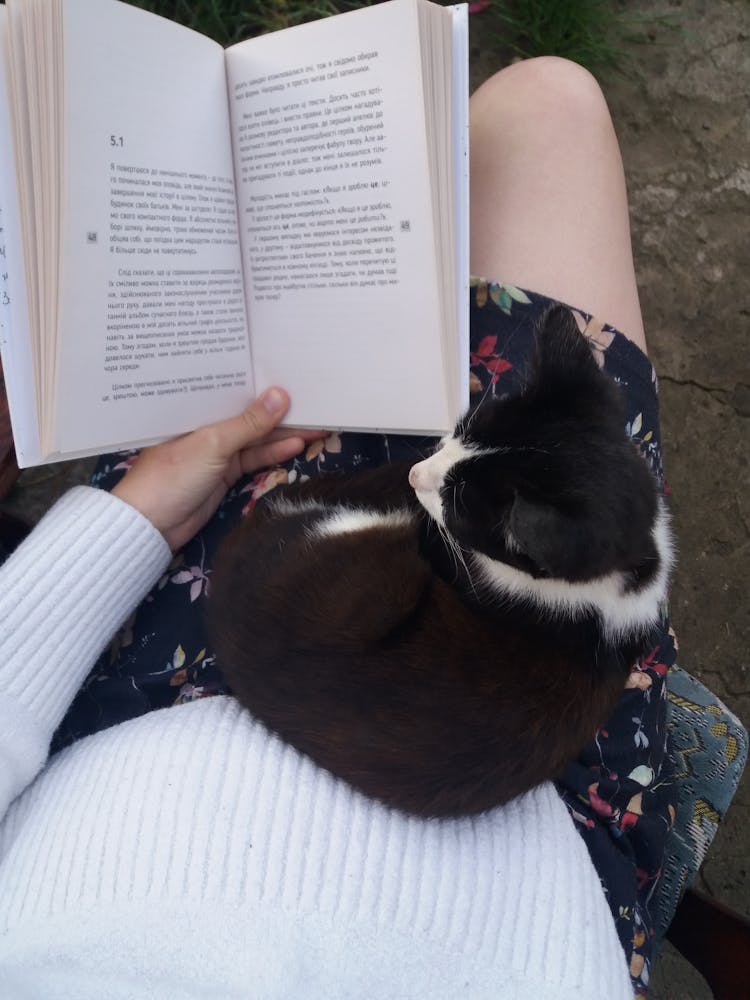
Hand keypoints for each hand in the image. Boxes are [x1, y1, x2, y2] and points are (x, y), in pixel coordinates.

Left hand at [112, 387, 320, 550]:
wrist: (151, 524)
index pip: (232, 389)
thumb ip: (249, 423)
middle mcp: (206, 425)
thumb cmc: (172, 475)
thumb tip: (281, 395)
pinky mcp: (225, 472)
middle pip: (248, 414)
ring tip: (316, 424)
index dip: (259, 382)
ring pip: (256, 437)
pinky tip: (297, 444)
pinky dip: (274, 452)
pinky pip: (254, 458)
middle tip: (314, 401)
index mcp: (195, 408)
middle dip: (278, 410)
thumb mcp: (213, 444)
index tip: (290, 374)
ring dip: (283, 433)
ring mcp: (217, 450)